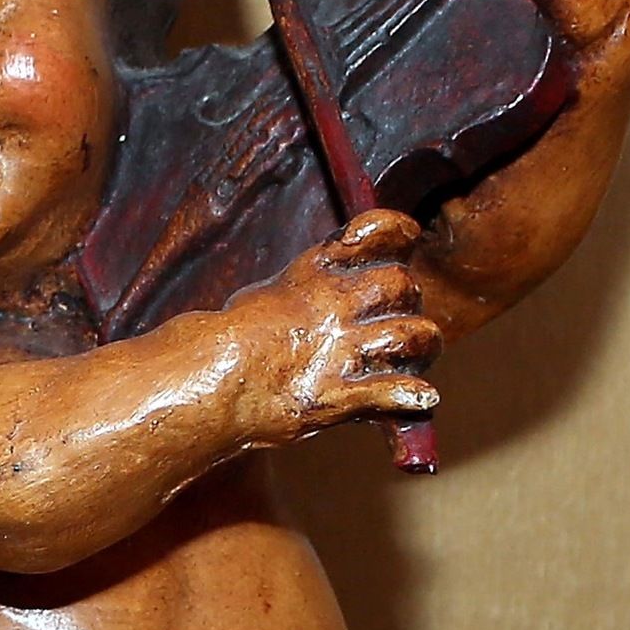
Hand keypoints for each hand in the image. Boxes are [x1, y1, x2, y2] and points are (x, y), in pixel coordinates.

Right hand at [224, 209, 442, 444]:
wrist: (206, 378)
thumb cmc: (230, 338)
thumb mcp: (269, 293)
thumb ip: (307, 285)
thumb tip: (334, 281)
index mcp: (314, 272)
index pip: (378, 231)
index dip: (399, 232)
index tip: (408, 237)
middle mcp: (335, 304)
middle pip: (402, 285)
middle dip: (408, 301)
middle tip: (399, 317)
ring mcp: (339, 351)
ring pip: (411, 335)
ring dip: (421, 347)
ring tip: (415, 358)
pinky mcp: (336, 396)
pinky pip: (392, 392)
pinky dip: (411, 396)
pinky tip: (422, 398)